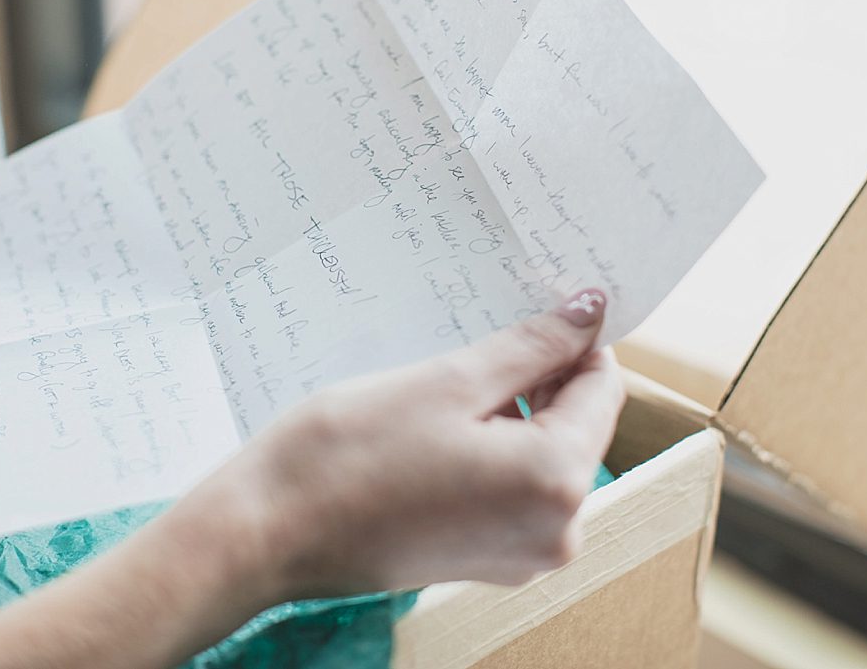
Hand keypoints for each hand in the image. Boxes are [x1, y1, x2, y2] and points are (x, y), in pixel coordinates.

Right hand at [168, 288, 622, 608]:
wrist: (264, 534)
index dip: (572, 340)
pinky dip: (490, 449)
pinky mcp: (485, 560)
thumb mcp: (448, 382)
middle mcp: (556, 530)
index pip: (602, 386)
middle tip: (479, 339)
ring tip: (446, 385)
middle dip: (539, 376)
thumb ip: (531, 347)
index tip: (535, 306)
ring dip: (510, 411)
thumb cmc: (346, 455)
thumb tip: (591, 311)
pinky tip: (437, 425)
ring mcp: (521, 553)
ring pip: (543, 454)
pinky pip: (512, 487)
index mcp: (558, 482)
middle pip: (577, 423)